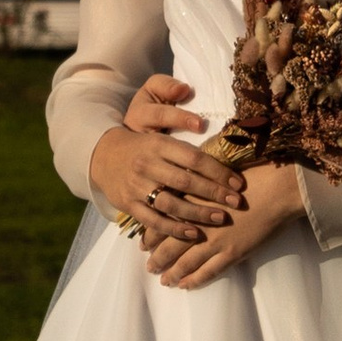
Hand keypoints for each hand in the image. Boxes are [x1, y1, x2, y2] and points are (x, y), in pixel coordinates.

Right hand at [90, 79, 245, 233]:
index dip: (218, 171)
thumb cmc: (141, 144)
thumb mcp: (156, 128)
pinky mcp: (130, 205)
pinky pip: (155, 221)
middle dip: (215, 193)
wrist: (102, 156)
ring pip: (172, 204)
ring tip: (221, 218)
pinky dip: (175, 229)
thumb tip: (200, 106)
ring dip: (199, 213)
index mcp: (158, 144)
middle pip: (186, 182)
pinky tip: (195, 234)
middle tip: (237, 202)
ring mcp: (137, 187)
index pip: (193, 158)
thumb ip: (181, 128)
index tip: (239, 182)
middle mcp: (147, 165)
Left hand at [145, 158, 305, 287]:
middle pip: (170, 244)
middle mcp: (199, 222)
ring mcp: (215, 240)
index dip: (152, 234)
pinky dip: (195, 279)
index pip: (164, 221)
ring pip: (186, 262)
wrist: (278, 189)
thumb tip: (185, 185)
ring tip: (164, 280)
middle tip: (149, 266)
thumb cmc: (251, 175)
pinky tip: (185, 285)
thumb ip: (198, 183)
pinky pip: (208, 271)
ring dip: (172, 272)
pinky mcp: (232, 252)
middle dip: (157, 257)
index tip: (143, 242)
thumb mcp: (216, 174)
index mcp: (193, 201)